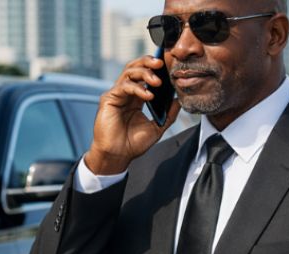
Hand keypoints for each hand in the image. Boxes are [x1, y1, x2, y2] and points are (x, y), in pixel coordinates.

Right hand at [85, 56, 181, 174]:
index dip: (155, 69)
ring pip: (129, 72)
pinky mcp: (108, 99)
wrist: (117, 156)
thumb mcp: (157, 127)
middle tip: (161, 64)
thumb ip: (168, 114)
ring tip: (157, 82)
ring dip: (144, 73)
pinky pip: (123, 86)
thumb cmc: (133, 144)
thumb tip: (179, 100)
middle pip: (135, 67)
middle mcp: (125, 93)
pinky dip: (137, 88)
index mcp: (136, 98)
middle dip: (148, 62)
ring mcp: (116, 94)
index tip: (169, 68)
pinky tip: (148, 96)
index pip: (145, 75)